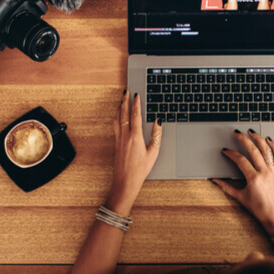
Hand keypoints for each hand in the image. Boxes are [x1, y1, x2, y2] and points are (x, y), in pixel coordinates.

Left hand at [107, 90, 162, 214]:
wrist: (125, 181)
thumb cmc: (140, 169)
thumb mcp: (153, 152)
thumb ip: (156, 135)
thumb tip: (158, 122)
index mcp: (135, 137)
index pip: (135, 115)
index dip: (136, 104)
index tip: (136, 95)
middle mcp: (125, 136)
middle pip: (123, 114)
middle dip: (124, 101)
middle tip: (126, 92)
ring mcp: (119, 139)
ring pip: (117, 119)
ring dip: (119, 108)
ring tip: (121, 100)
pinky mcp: (116, 144)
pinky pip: (115, 126)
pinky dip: (116, 117)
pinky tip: (118, 116)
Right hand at [211, 130, 273, 235]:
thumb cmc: (259, 209)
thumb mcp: (240, 198)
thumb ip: (226, 187)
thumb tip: (216, 180)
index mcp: (254, 178)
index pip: (240, 160)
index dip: (231, 154)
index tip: (225, 150)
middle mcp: (264, 172)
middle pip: (254, 150)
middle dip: (244, 140)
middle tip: (237, 133)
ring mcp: (272, 171)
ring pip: (267, 150)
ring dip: (259, 139)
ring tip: (252, 132)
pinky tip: (269, 140)